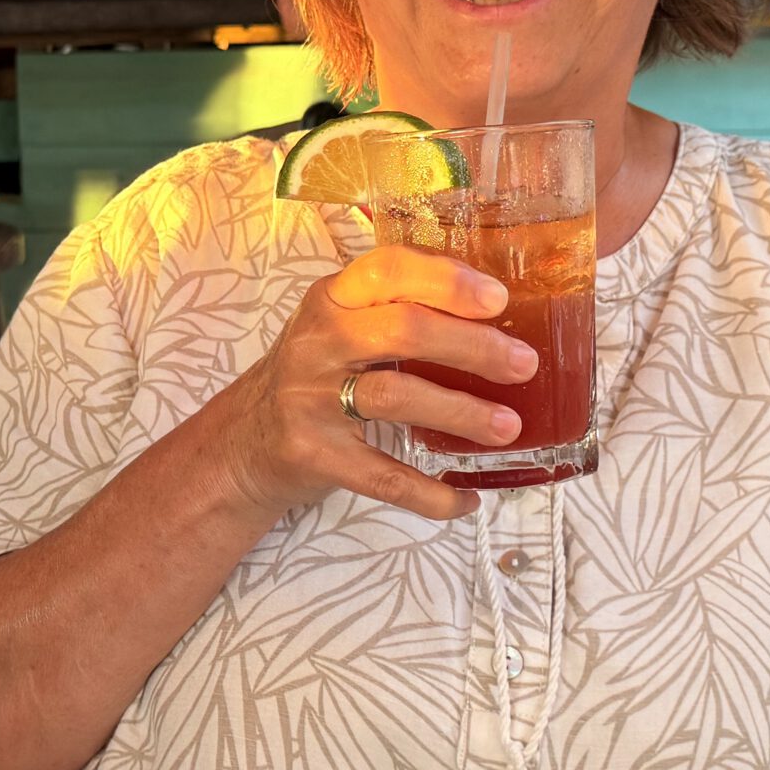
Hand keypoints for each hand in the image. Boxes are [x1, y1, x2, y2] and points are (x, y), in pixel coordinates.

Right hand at [205, 246, 535, 523]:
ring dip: (461, 413)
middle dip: (472, 347)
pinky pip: (382, 476)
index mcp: (332, 299)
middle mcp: (317, 342)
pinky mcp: (313, 454)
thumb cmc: (316, 375)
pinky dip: (430, 492)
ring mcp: (310, 399)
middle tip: (523, 365)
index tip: (497, 299)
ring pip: (396, 397)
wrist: (246, 441)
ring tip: (509, 427)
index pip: (387, 270)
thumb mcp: (341, 327)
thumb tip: (499, 320)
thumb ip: (398, 312)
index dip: (446, 280)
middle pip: (402, 330)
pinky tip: (466, 498)